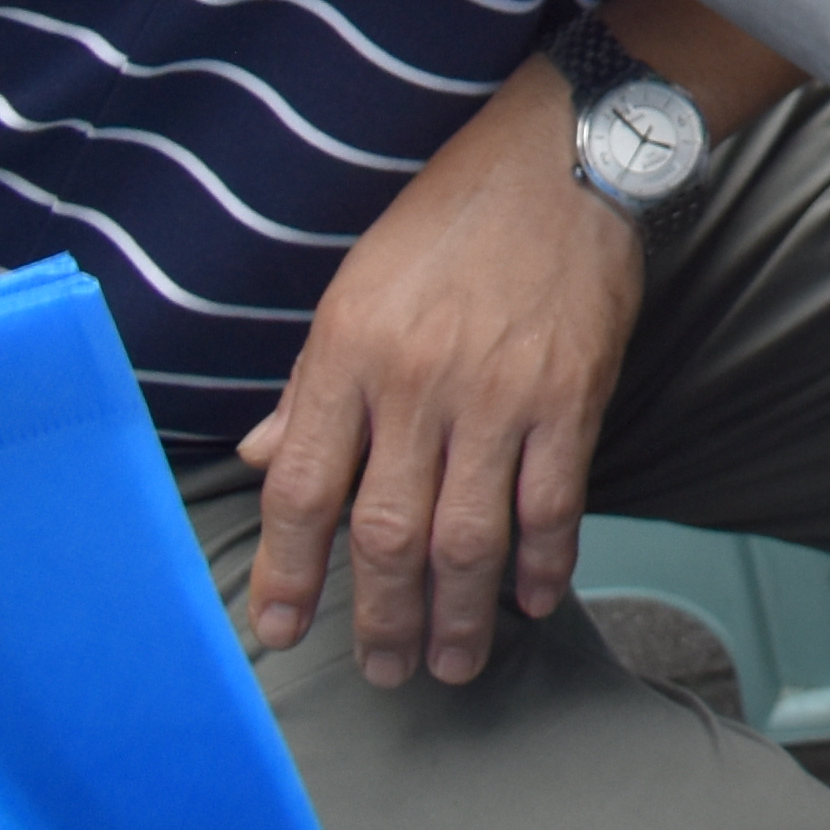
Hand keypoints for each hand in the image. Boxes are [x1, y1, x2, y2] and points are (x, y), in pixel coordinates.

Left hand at [235, 65, 644, 685]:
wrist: (562, 157)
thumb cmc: (448, 222)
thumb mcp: (353, 290)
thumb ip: (309, 388)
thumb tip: (259, 462)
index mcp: (348, 355)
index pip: (301, 488)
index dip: (286, 573)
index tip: (277, 631)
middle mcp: (416, 383)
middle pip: (386, 533)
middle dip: (380, 618)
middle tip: (384, 672)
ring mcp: (499, 393)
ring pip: (469, 536)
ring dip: (459, 613)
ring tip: (453, 662)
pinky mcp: (570, 394)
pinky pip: (553, 501)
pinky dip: (545, 561)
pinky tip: (536, 599)